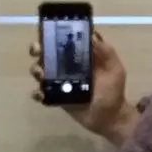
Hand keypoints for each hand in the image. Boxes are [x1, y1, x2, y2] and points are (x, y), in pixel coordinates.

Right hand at [28, 31, 138, 146]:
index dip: (51, 36)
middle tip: (38, 54)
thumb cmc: (113, 91)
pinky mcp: (56, 98)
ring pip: (40, 72)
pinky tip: (42, 93)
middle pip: (46, 55)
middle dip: (38, 51)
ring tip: (42, 75)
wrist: (110, 117)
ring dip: (36, 70)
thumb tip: (92, 34)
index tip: (46, 34)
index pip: (62, 42)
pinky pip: (41, 94)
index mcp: (79, 57)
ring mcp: (60, 83)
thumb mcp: (114, 69)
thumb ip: (107, 52)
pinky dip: (37, 93)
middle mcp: (66, 67)